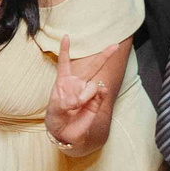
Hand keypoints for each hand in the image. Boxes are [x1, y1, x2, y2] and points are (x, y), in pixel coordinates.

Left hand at [44, 34, 110, 152]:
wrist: (65, 134)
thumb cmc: (56, 119)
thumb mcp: (54, 111)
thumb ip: (65, 103)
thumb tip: (80, 98)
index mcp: (63, 82)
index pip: (65, 63)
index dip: (65, 50)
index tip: (66, 36)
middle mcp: (77, 84)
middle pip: (91, 67)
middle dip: (104, 55)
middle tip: (115, 45)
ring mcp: (88, 93)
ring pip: (94, 85)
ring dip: (86, 95)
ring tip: (77, 106)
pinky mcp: (96, 102)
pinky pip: (101, 94)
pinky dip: (100, 94)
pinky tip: (97, 95)